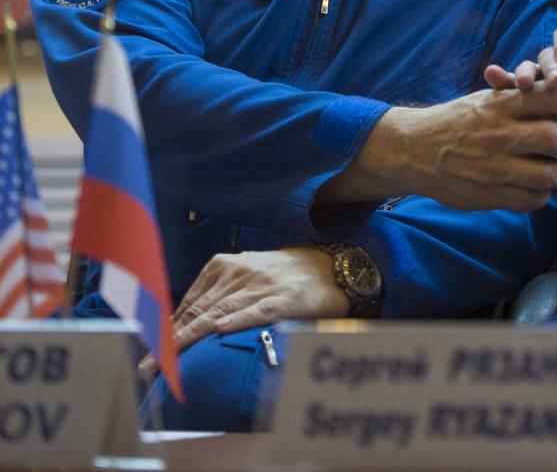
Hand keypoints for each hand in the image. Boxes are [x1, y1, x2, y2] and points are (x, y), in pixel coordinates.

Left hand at [140, 247, 345, 374]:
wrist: (333, 266)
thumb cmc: (287, 275)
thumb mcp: (249, 275)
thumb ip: (220, 293)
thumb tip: (189, 321)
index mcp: (226, 265)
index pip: (189, 302)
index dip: (166, 330)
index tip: (148, 353)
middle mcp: (240, 272)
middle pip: (197, 311)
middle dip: (169, 342)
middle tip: (147, 368)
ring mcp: (262, 285)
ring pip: (218, 314)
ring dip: (190, 340)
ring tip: (168, 362)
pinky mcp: (284, 298)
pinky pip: (257, 310)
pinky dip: (238, 320)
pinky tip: (220, 331)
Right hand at [319, 83, 556, 210]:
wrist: (413, 151)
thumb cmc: (456, 121)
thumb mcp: (485, 100)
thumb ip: (520, 98)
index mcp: (501, 105)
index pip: (553, 96)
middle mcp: (500, 135)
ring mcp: (495, 168)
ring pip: (550, 175)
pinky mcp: (489, 195)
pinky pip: (532, 200)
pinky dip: (542, 195)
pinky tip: (537, 187)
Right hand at [485, 26, 556, 182]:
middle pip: (547, 57)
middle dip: (548, 66)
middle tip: (554, 80)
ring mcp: (542, 86)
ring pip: (528, 71)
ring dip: (523, 74)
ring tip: (523, 84)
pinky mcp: (528, 105)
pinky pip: (512, 92)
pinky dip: (501, 82)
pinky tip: (492, 77)